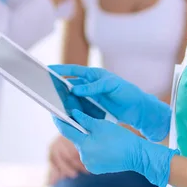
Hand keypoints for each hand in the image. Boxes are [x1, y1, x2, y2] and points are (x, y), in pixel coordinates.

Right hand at [49, 64, 170, 141]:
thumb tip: (74, 89)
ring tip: (59, 107)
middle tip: (49, 93)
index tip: (47, 69)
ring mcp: (92, 98)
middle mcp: (90, 86)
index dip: (60, 70)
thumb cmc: (128, 93)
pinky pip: (81, 110)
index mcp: (94, 75)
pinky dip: (75, 113)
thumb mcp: (111, 86)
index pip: (73, 71)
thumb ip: (93, 87)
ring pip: (74, 100)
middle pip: (70, 86)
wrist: (140, 111)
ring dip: (67, 103)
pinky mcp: (94, 110)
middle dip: (60, 90)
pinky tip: (70, 116)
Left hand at [54, 110, 179, 186]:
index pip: (66, 131)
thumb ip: (84, 119)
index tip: (54, 113)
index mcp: (84, 145)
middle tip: (79, 118)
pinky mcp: (97, 168)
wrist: (136, 155)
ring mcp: (90, 164)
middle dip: (78, 129)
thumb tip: (73, 114)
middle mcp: (84, 157)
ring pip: (84, 146)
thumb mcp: (101, 125)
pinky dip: (93, 147)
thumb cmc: (120, 138)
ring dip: (87, 138)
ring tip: (95, 130)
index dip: (59, 120)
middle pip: (76, 139)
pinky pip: (91, 154)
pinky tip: (102, 141)